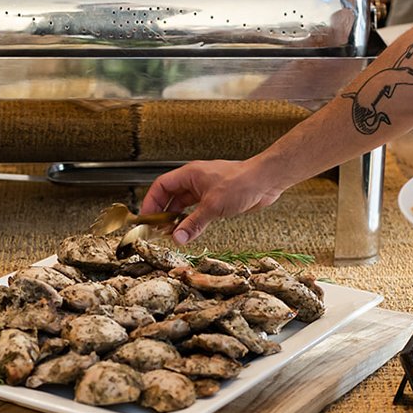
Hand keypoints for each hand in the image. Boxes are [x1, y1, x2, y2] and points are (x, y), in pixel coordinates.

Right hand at [140, 158, 285, 245]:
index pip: (161, 186)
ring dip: (176, 218)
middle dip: (162, 213)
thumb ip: (193, 223)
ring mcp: (205, 190)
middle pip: (169, 196)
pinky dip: (190, 220)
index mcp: (189, 174)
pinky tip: (188, 230)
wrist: (266, 182)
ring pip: (183, 205)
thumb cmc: (242, 183)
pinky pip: (196, 210)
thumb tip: (177, 238)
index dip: (150, 202)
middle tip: (157, 230)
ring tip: (171, 233)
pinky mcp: (215, 199)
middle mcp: (195, 180)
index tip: (146, 218)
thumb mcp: (212, 206)